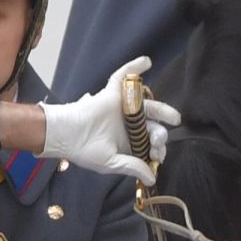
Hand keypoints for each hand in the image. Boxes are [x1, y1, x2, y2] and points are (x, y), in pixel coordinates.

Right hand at [40, 56, 182, 183]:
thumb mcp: (111, 163)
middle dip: (161, 133)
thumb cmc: (85, 150)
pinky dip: (135, 67)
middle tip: (159, 139)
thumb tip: (153, 178)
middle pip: (153, 123)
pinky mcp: (113, 93)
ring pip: (147, 103)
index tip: (158, 155)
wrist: (66, 135)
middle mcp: (128, 123)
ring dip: (163, 109)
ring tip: (174, 117)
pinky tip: (147, 62)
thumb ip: (132, 166)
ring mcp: (122, 107)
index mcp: (128, 140)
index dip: (158, 149)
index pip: (149, 143)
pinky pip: (123, 77)